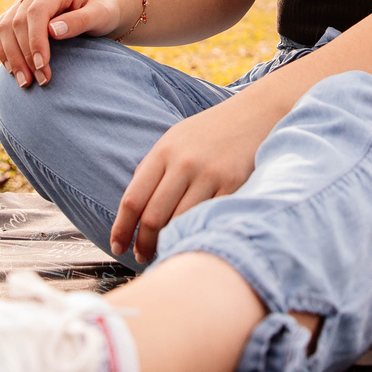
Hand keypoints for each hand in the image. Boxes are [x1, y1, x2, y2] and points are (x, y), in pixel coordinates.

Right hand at [0, 0, 128, 87]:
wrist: (100, 8)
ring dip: (11, 57)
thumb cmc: (103, 12)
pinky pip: (1, 31)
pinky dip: (4, 52)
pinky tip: (14, 71)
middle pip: (17, 22)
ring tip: (24, 82)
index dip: (35, 40)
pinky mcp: (17, 12)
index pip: (36, 12)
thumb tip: (52, 30)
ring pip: (4, 27)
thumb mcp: (100, 15)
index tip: (42, 65)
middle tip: (39, 81)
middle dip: (25, 55)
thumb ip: (79, 21)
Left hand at [110, 89, 275, 263]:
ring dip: (168, 244)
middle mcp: (184, 164)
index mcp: (163, 152)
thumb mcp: (174, 140)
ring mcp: (210, 175)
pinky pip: (208, 219)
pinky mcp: (234, 186)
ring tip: (164, 252)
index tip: (117, 246)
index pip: (132, 199)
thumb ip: (152, 169)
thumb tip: (132, 205)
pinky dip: (196, 234)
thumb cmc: (209, 132)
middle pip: (153, 217)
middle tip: (141, 257)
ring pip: (179, 222)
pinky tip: (192, 240)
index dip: (121, 229)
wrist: (254, 114)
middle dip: (143, 244)